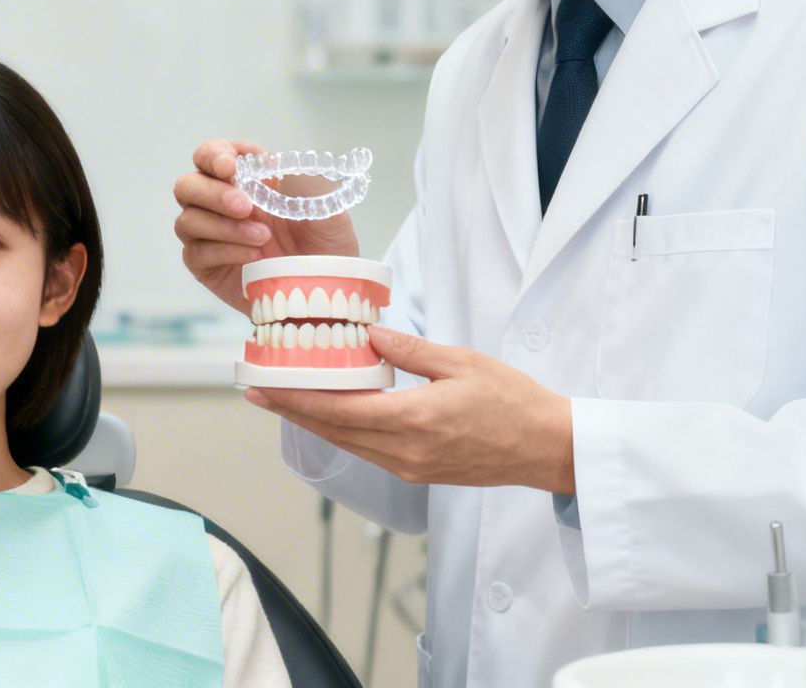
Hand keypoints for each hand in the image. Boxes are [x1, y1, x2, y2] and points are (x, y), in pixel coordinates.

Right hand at [173, 138, 360, 311]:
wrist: (327, 292)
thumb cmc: (326, 244)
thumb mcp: (328, 206)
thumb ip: (301, 180)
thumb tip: (272, 166)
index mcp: (246, 180)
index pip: (212, 156)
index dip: (214, 155)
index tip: (232, 167)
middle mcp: (221, 205)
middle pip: (187, 186)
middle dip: (213, 193)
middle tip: (246, 207)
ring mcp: (211, 236)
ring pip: (187, 220)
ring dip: (223, 226)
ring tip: (262, 237)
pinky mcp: (207, 266)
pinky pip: (195, 253)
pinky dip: (223, 251)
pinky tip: (254, 257)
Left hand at [247, 328, 575, 493]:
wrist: (549, 448)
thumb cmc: (514, 400)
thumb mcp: (463, 362)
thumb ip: (410, 350)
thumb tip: (367, 334)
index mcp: (416, 419)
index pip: (339, 411)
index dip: (295, 400)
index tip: (262, 387)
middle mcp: (407, 450)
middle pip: (334, 431)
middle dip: (292, 411)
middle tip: (257, 391)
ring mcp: (412, 467)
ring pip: (349, 445)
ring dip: (314, 423)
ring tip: (284, 400)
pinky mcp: (420, 472)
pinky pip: (368, 452)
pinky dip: (343, 433)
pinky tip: (331, 415)